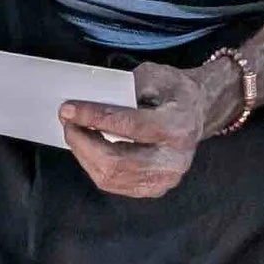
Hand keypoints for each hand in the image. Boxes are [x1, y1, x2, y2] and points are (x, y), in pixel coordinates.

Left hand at [61, 57, 221, 197]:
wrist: (195, 114)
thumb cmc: (174, 93)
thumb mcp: (155, 75)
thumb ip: (125, 88)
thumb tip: (89, 102)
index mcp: (179, 126)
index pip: (130, 126)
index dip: (94, 118)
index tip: (68, 109)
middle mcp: (174, 159)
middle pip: (116, 161)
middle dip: (83, 142)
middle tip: (67, 122)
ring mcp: (165, 179)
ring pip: (111, 176)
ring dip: (84, 154)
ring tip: (75, 133)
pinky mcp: (154, 188)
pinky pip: (114, 183)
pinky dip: (94, 165)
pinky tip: (87, 148)